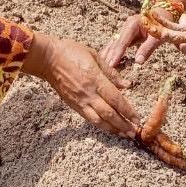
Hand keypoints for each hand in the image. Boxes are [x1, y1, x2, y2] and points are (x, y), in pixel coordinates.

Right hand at [25, 34, 139, 138]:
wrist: (47, 59)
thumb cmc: (71, 52)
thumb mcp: (94, 55)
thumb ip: (110, 72)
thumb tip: (125, 84)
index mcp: (95, 79)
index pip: (116, 99)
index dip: (128, 111)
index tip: (137, 118)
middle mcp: (88, 93)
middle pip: (109, 114)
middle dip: (123, 125)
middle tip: (134, 132)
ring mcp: (79, 101)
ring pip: (98, 120)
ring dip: (113, 129)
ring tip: (124, 134)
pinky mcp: (73, 105)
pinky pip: (88, 118)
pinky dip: (100, 125)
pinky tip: (108, 128)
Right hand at [100, 13, 164, 68]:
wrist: (163, 15)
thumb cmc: (162, 26)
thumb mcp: (157, 37)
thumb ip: (147, 48)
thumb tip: (138, 62)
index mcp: (132, 24)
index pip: (123, 41)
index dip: (117, 54)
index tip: (111, 64)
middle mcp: (126, 26)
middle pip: (116, 43)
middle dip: (110, 56)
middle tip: (106, 70)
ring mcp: (125, 29)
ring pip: (114, 44)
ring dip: (109, 55)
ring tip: (103, 67)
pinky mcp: (126, 34)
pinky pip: (118, 44)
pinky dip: (112, 52)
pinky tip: (106, 60)